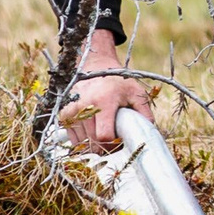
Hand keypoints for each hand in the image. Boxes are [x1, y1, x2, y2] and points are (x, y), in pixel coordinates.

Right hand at [62, 28, 151, 149]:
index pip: (104, 135)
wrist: (96, 68)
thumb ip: (144, 112)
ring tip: (102, 133)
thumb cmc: (118, 82)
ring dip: (92, 144)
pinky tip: (90, 131)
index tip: (118, 142)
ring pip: (81, 142)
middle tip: (113, 141)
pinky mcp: (64, 113)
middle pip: (92, 141)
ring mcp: (72, 109)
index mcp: (104, 101)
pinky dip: (81, 140)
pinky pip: (71, 137)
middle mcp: (85, 105)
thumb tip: (149, 131)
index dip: (112, 144)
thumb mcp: (136, 93)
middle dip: (104, 147)